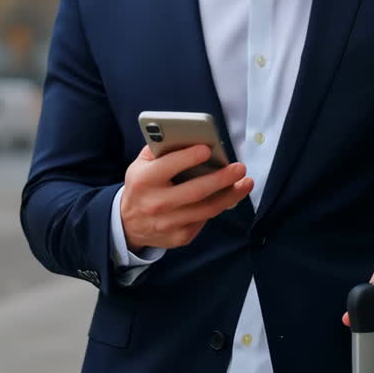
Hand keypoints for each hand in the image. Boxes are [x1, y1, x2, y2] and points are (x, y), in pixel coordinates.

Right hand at [120, 144, 252, 251]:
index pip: (168, 167)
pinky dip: (217, 207)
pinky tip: (228, 196)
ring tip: (246, 183)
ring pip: (206, 209)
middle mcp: (155, 204)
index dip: (189, 157)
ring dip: (230, 196)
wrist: (127, 225)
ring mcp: (168, 224)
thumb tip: (187, 136)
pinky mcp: (179, 237)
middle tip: (239, 168)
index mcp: (144, 181)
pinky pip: (204, 220)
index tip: (208, 148)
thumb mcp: (139, 166)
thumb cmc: (140, 187)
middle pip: (195, 191)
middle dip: (221, 179)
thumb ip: (159, 150)